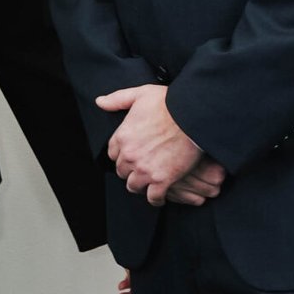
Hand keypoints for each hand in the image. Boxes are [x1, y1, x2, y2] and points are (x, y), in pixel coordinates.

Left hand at [96, 84, 220, 207]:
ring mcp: (145, 169)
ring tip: (148, 182)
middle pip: (122, 171)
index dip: (122, 154)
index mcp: (123, 136)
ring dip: (140, 184)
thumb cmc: (169, 103)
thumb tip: (100, 101)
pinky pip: (153, 197)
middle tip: (142, 168)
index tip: (131, 155)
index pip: (113, 153)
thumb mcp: (140, 94)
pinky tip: (159, 196)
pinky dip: (156, 199)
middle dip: (130, 170)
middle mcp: (130, 155)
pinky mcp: (162, 180)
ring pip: (134, 186)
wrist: (193, 116)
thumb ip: (118, 99)